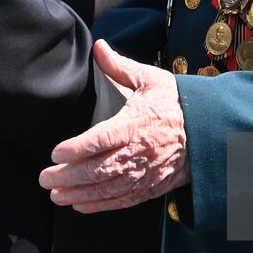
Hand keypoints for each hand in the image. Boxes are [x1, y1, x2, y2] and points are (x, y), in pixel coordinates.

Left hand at [39, 39, 189, 212]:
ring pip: (107, 188)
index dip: (77, 149)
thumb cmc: (175, 102)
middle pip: (99, 169)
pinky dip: (100, 205)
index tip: (56, 152)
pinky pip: (122, 200)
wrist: (208, 129)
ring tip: (55, 194)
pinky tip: (80, 205)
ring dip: (79, 194)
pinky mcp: (151, 187)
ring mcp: (146, 173)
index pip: (101, 139)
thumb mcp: (149, 79)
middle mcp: (139, 152)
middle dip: (69, 176)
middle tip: (44, 178)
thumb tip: (98, 46)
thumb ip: (119, 66)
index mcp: (136, 124)